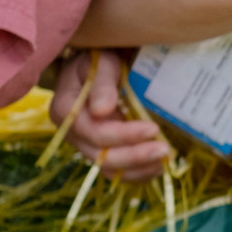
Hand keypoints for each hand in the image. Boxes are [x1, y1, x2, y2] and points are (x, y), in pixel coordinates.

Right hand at [51, 49, 170, 180]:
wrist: (96, 65)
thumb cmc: (98, 58)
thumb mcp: (100, 61)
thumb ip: (102, 82)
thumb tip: (102, 110)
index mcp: (66, 110)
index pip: (95, 132)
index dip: (124, 135)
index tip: (153, 128)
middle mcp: (73, 132)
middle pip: (101, 156)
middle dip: (135, 156)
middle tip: (165, 151)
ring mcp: (85, 144)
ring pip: (109, 169)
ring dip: (138, 169)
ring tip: (164, 162)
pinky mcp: (99, 149)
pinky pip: (116, 170)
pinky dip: (136, 173)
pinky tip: (157, 167)